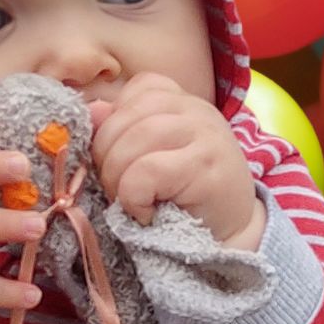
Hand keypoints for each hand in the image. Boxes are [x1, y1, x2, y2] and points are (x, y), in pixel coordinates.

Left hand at [91, 73, 263, 246]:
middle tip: (115, 190)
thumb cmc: (185, 195)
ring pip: (135, 139)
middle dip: (105, 157)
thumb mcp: (150, 155)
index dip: (113, 124)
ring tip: (129, 203)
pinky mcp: (206, 167)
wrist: (233, 234)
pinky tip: (145, 213)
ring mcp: (206, 135)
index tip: (118, 159)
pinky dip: (134, 197)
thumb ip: (121, 129)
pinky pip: (148, 171)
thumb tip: (91, 110)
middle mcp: (197, 109)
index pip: (137, 89)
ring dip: (117, 178)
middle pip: (127, 116)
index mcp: (182, 100)